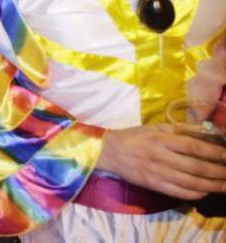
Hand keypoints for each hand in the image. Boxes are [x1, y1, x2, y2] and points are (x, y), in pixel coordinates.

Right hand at [96, 124, 225, 199]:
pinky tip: (205, 192)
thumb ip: (177, 130)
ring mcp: (157, 173)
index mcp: (160, 139)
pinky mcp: (153, 185)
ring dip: (210, 186)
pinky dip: (194, 194)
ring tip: (224, 186)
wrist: (108, 152)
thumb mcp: (153, 128)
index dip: (212, 151)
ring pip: (190, 182)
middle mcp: (160, 157)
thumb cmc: (133, 137)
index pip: (192, 146)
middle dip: (217, 172)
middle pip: (195, 167)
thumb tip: (202, 134)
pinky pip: (178, 192)